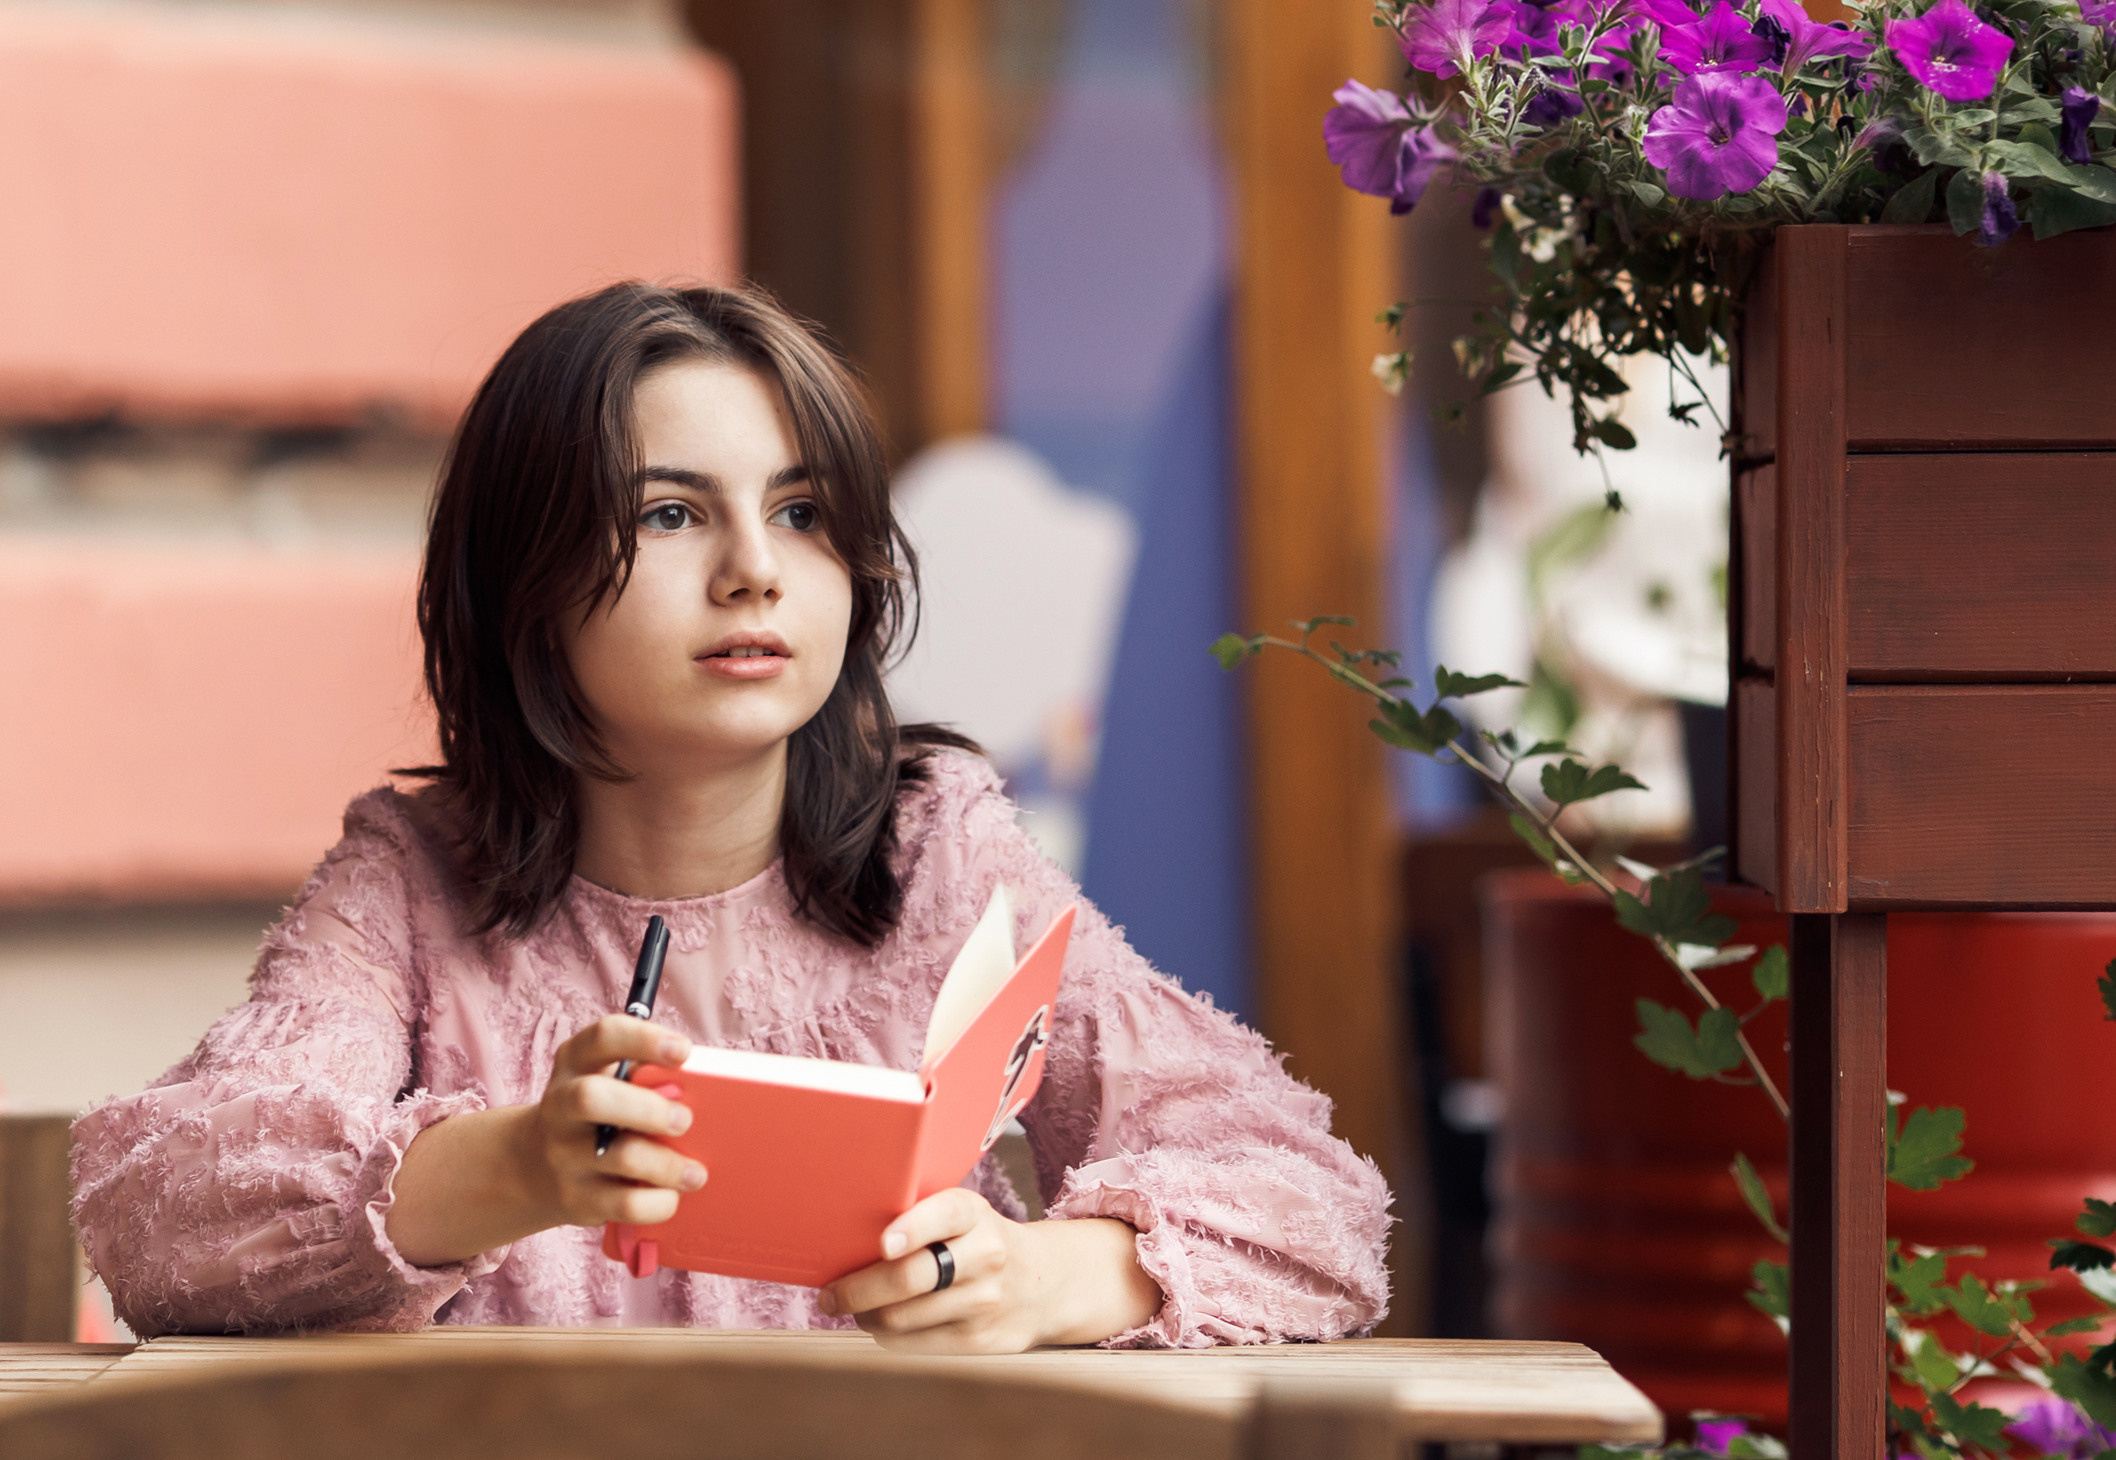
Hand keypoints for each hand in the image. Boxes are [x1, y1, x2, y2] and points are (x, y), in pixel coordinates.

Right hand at [387, 1014, 700, 1267]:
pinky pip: (625, 1204)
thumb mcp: (606, 1079)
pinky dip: (658, 1203)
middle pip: (592, 1098)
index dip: (645, 1039)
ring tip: (695, 1172)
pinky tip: (671, 1195)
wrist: (531, 1165)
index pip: (604, 1037)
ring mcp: (564, 1155)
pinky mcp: (576, 1199)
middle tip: (684, 1120)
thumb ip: (644, 1076)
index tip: (683, 1051)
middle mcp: (561, 1105)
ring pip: (619, 1157)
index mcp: (576, 1062)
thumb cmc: (595, 1112)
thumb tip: (698, 1090)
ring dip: (667, 1165)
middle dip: (647, 1109)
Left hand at [817, 1190, 1163, 1352]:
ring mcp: (985, 1302)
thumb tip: (843, 1242)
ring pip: (903, 1317)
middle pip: (911, 1277)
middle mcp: (986, 1255)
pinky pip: (913, 1344)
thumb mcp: (963, 1216)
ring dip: (866, 1315)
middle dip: (857, 1289)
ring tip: (856, 1307)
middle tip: (829, 1295)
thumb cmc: (978, 1241)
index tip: (884, 1243)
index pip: (946, 1213)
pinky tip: (882, 1323)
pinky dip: (887, 1335)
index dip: (913, 1228)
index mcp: (975, 1214)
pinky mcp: (980, 1341)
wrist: (1044, 1283)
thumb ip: (918, 1219)